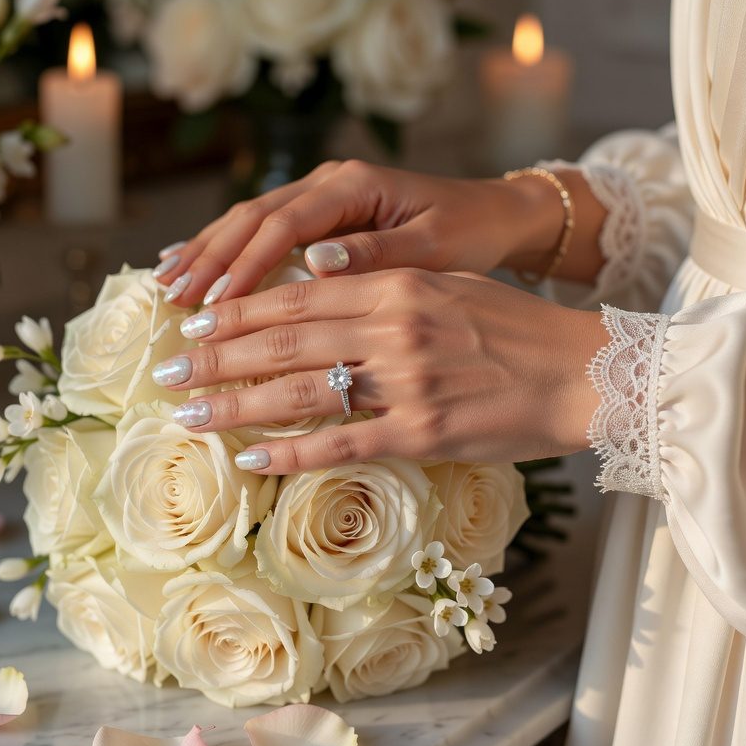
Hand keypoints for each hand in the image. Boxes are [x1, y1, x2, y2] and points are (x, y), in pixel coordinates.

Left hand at [151, 269, 607, 473]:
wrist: (580, 372)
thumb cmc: (515, 329)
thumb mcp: (447, 286)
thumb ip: (382, 285)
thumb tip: (315, 284)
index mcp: (396, 284)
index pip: (295, 296)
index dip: (236, 311)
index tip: (191, 323)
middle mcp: (393, 327)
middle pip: (282, 341)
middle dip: (214, 358)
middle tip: (166, 373)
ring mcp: (405, 381)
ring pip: (299, 392)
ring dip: (234, 405)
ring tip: (187, 417)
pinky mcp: (421, 432)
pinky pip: (340, 446)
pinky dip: (290, 454)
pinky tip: (251, 460)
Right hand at [153, 159, 605, 306]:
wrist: (494, 214)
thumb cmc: (470, 234)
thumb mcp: (434, 248)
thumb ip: (376, 253)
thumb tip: (316, 261)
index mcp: (354, 186)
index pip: (284, 225)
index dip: (245, 265)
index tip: (215, 305)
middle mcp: (329, 182)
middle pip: (252, 217)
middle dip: (209, 259)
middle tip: (172, 301)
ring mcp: (320, 194)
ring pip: (248, 220)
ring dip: (206, 253)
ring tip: (165, 287)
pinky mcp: (320, 213)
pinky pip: (261, 229)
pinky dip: (224, 250)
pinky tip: (190, 268)